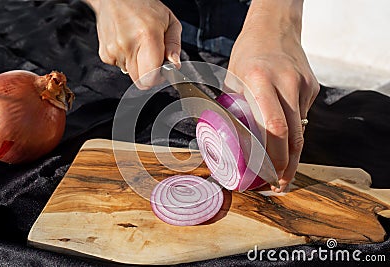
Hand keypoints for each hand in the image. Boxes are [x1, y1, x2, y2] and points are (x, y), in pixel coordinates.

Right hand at [85, 0, 181, 87]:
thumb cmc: (143, 6)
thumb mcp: (169, 21)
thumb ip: (174, 45)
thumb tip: (174, 64)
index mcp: (147, 36)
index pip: (151, 76)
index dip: (159, 77)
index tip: (162, 70)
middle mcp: (128, 45)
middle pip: (140, 81)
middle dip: (149, 74)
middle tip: (152, 59)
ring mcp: (114, 51)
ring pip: (131, 74)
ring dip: (137, 65)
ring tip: (139, 45)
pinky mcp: (105, 54)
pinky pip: (120, 67)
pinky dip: (126, 60)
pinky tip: (128, 44)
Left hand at [226, 0, 319, 191]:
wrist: (274, 29)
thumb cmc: (247, 55)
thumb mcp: (232, 80)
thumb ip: (232, 110)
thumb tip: (225, 143)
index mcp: (260, 82)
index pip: (273, 128)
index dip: (274, 158)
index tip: (269, 176)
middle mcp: (286, 84)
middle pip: (294, 136)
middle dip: (288, 166)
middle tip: (279, 185)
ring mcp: (303, 85)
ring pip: (301, 130)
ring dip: (292, 154)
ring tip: (283, 172)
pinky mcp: (313, 87)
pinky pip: (302, 116)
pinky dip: (294, 132)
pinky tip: (285, 137)